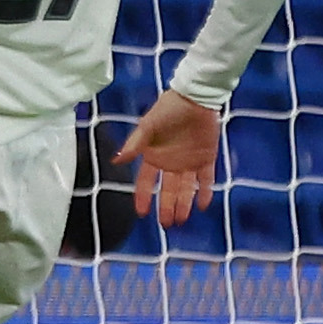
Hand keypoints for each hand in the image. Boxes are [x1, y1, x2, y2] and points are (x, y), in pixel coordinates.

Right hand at [113, 89, 219, 228]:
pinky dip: (205, 191)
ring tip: (181, 221)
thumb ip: (134, 144)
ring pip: (185, 188)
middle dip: (166, 207)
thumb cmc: (168, 109)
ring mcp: (189, 161)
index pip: (145, 181)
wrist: (195, 98)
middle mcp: (170, 162)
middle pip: (167, 190)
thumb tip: (115, 160)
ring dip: (184, 204)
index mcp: (153, 156)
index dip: (143, 196)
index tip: (141, 213)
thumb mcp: (148, 126)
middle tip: (166, 225)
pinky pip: (206, 178)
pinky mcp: (206, 157)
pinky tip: (203, 205)